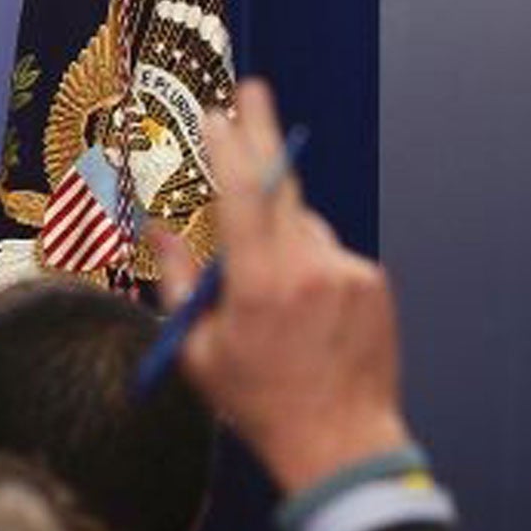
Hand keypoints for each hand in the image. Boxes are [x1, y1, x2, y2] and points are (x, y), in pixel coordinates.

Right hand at [154, 79, 411, 495]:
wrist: (339, 440)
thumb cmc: (258, 400)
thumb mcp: (198, 348)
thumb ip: (178, 283)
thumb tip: (159, 232)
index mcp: (258, 284)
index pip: (241, 195)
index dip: (227, 148)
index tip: (216, 115)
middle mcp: (307, 268)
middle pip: (280, 182)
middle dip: (262, 132)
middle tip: (251, 89)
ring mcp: (346, 272)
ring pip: (301, 226)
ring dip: (279, 234)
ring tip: (270, 293)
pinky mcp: (371, 282)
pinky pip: (328, 253)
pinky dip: (308, 262)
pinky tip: (302, 309)